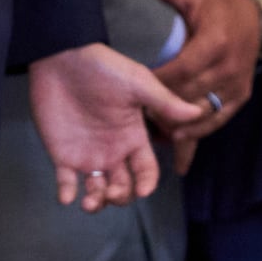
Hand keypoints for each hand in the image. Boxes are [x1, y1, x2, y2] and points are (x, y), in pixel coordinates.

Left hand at [30, 43, 197, 211]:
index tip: (144, 191)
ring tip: (89, 201)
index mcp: (134, 137)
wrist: (63, 58)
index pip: (146, 170)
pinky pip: (65, 182)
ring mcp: (88, 154)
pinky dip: (67, 194)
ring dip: (96, 202)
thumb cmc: (104, 68)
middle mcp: (114, 151)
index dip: (147, 183)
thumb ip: (164, 102)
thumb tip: (198, 111)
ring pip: (97, 191)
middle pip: (124, 187)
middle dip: (120, 197)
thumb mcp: (138, 83)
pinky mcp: (62, 154)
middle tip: (111, 192)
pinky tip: (68, 197)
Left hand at [143, 0, 258, 166]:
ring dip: (178, 128)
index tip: (135, 93)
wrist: (252, 17)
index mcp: (214, 42)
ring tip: (152, 138)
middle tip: (135, 121)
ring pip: (203, 114)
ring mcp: (236, 85)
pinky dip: (197, 135)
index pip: (182, 70)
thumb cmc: (214, 6)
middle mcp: (229, 67)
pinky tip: (177, 148)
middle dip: (163, 110)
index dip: (159, 84)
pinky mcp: (240, 97)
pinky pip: (217, 121)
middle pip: (190, 96)